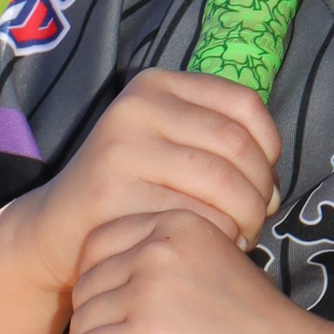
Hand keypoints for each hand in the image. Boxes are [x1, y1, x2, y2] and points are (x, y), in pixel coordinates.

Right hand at [17, 70, 280, 292]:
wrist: (59, 230)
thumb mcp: (170, 146)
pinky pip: (195, 218)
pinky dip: (217, 238)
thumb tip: (274, 185)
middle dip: (261, 191)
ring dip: (247, 218)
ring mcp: (121, 149)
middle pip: (237, 146)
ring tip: (241, 236)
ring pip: (223, 183)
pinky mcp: (112, 195)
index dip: (270, 146)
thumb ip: (220, 145)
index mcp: (155, 85)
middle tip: (257, 220)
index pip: (244, 104)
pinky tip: (211, 248)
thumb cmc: (133, 190)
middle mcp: (135, 107)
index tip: (265, 181)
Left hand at [62, 207, 312, 333]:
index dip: (96, 278)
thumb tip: (143, 281)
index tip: (108, 309)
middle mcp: (160, 248)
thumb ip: (187, 259)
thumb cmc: (264, 329)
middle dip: (91, 317)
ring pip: (83, 321)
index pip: (101, 241)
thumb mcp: (223, 265)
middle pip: (88, 282)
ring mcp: (150, 290)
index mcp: (178, 223)